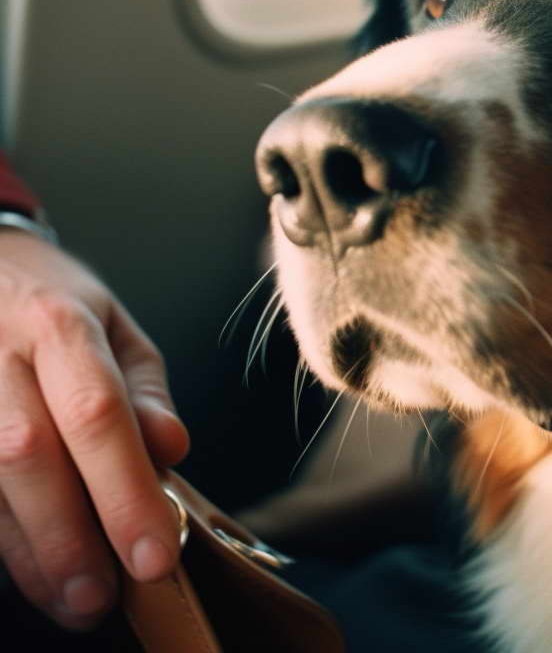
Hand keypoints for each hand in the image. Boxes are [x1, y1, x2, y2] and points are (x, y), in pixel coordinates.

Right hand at [0, 228, 188, 628]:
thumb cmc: (53, 303)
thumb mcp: (116, 328)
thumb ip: (143, 393)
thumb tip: (171, 451)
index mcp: (59, 325)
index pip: (96, 413)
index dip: (124, 490)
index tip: (155, 555)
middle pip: (28, 454)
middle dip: (68, 537)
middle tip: (103, 599)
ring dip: (27, 552)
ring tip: (73, 601)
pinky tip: (28, 570)